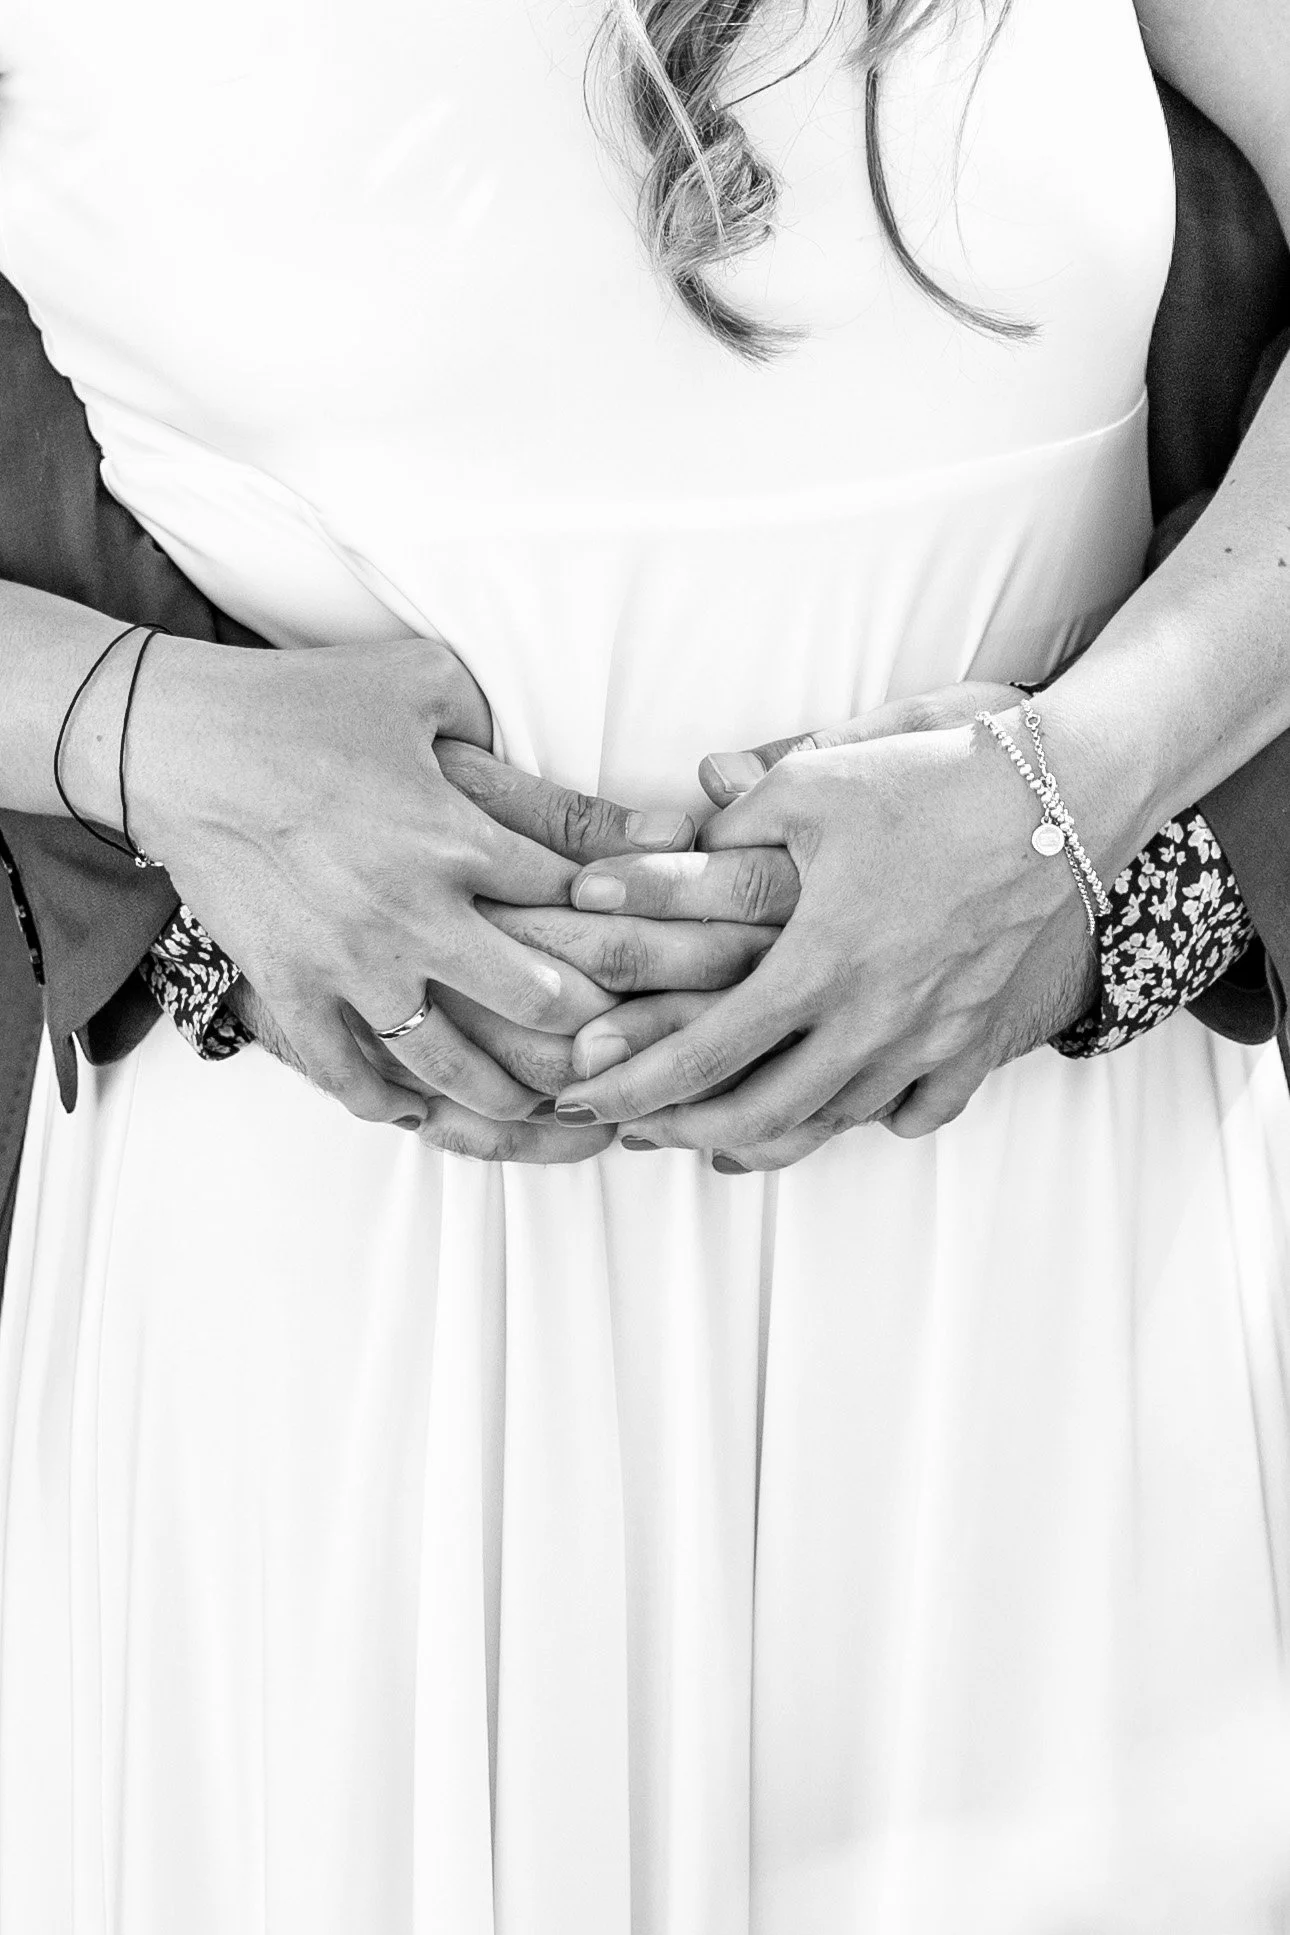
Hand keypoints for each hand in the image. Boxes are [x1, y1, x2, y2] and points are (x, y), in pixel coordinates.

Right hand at [129, 635, 691, 1150]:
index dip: (626, 923)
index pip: (578, 897)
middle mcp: (416, 912)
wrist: (175, 741)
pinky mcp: (291, 989)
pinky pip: (349, 1074)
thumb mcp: (419, 679)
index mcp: (459, 835)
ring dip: (507, 1090)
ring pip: (455, 1062)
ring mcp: (350, 962)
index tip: (651, 945)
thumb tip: (552, 740)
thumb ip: (504, 722)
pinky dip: (389, 1102)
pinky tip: (417, 1109)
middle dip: (590, 1024)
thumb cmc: (301, 700)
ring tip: (537, 1100)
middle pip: (540, 999)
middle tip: (616, 1039)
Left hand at [552, 681, 1100, 1156]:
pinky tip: (843, 1118)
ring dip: (765, 1136)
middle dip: (684, 1130)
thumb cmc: (936, 778)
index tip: (582, 1101)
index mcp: (818, 964)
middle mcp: (873, 1020)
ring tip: (714, 1138)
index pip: (705, 1052)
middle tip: (633, 1129)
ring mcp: (932, 1038)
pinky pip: (920, 1109)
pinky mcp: (978, 1034)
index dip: (634, 1085)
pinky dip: (872, 1121)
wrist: (1069, 796)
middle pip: (761, 1113)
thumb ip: (734, 816)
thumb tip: (672, 828)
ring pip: (835, 1120)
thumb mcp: (817, 779)